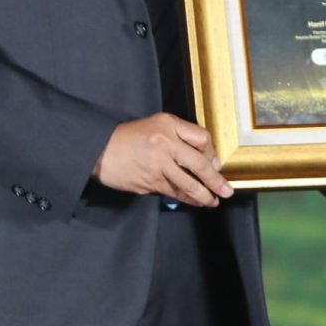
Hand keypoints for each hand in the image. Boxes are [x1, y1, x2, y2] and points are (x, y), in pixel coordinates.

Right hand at [94, 114, 232, 207]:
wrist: (99, 150)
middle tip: (226, 191)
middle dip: (215, 181)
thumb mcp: (157, 123)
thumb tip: (206, 158)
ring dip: (204, 196)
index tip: (216, 165)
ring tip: (212, 201)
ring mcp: (156, 167)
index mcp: (167, 127)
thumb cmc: (129, 136)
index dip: (212, 153)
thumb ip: (182, 134)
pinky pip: (172, 193)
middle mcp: (164, 145)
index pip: (201, 139)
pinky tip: (193, 202)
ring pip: (187, 185)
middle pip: (199, 165)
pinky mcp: (149, 183)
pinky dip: (186, 199)